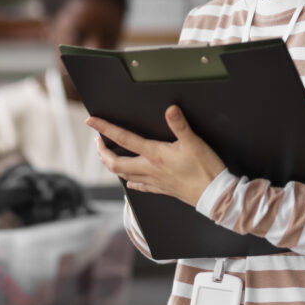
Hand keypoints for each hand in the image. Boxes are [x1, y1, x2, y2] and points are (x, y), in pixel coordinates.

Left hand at [88, 105, 225, 206]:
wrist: (213, 194)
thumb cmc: (204, 168)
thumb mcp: (194, 142)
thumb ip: (180, 125)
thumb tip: (170, 109)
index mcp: (154, 154)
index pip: (123, 139)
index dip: (105, 129)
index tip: (91, 122)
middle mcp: (149, 169)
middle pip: (115, 163)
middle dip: (102, 152)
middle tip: (97, 141)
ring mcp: (153, 181)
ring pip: (123, 175)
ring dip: (111, 165)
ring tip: (107, 156)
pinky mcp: (161, 189)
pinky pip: (139, 187)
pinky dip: (130, 182)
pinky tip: (129, 181)